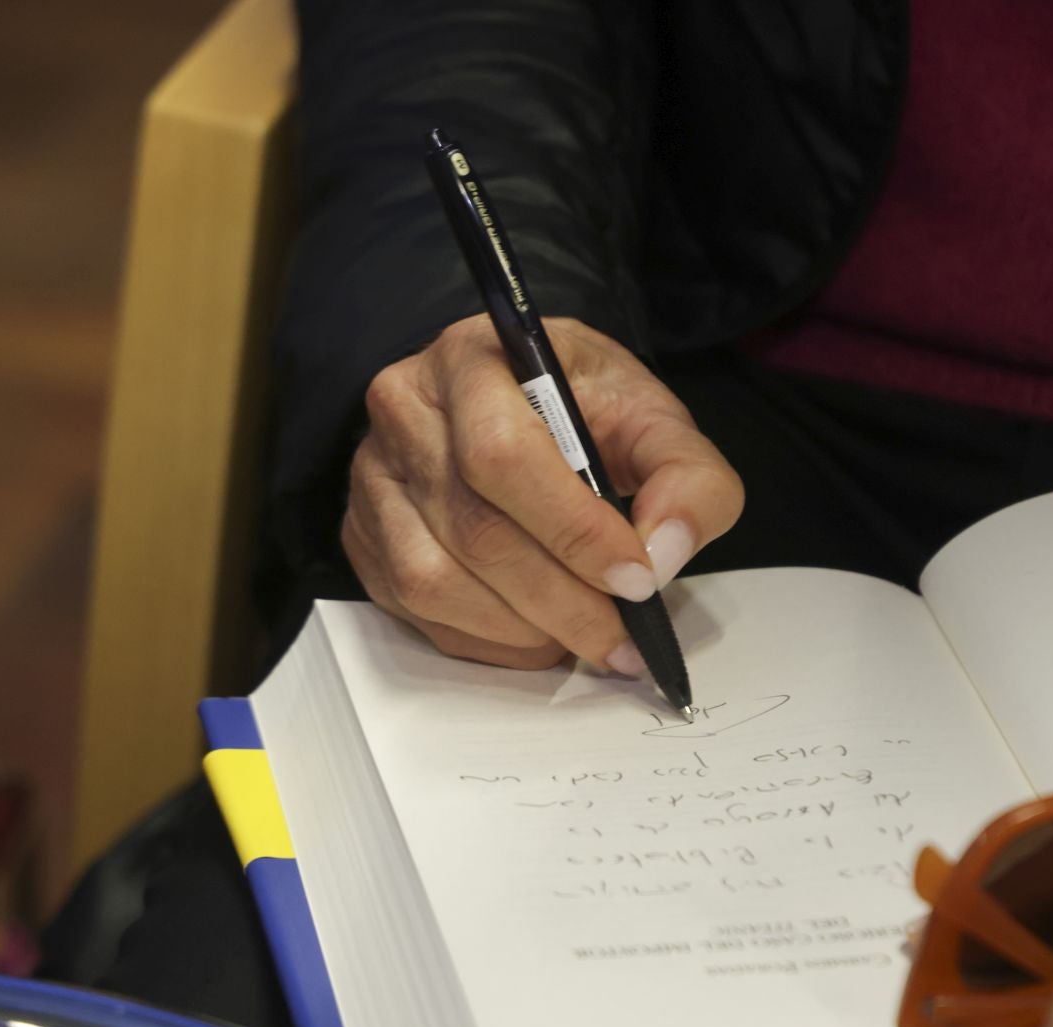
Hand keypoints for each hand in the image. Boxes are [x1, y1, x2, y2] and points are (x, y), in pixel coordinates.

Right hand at [345, 315, 742, 669]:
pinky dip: (487, 641)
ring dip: (522, 629)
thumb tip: (663, 555)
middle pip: (475, 529)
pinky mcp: (364, 534)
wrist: (527, 404)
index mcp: (474, 359)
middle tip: (622, 641)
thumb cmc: (588, 410)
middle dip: (562, 601)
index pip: (505, 456)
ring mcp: (373, 475)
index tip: (637, 581)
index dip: (574, 531)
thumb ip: (688, 477)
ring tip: (585, 638)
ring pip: (436, 580)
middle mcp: (405, 409)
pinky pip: (415, 610)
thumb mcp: (654, 419)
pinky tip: (537, 636)